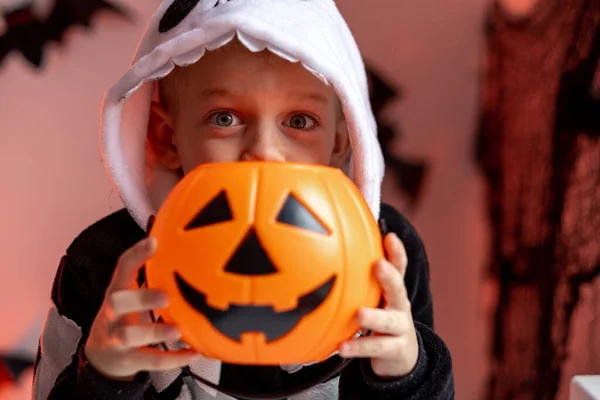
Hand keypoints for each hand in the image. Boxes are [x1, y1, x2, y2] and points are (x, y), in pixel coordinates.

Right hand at [85, 237, 198, 380]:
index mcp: (117, 291)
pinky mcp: (129, 360)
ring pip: (131, 336)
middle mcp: (112, 313)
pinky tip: (195, 353)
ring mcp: (117, 338)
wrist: (102, 356)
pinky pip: (150, 361)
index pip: (121, 268)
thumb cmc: (125, 314)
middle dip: (141, 297)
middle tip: (166, 296)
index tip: (155, 240)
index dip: (136, 254)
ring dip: (155, 332)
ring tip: (178, 330)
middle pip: (118, 303)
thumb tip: (174, 234)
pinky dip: (173, 359)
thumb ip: (149, 269)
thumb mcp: (130, 292)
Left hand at [339, 233, 418, 377]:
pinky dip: (358, 347)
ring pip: (389, 321)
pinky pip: (376, 349)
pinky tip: (341, 347)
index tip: (389, 236)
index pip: (399, 268)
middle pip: (399, 289)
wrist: (400, 357)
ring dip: (374, 316)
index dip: (397, 252)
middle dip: (389, 276)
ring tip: (359, 314)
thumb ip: (358, 281)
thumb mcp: (375, 298)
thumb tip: (328, 254)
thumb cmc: (381, 319)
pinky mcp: (396, 350)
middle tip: (378, 265)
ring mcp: (401, 329)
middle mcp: (401, 307)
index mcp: (394, 291)